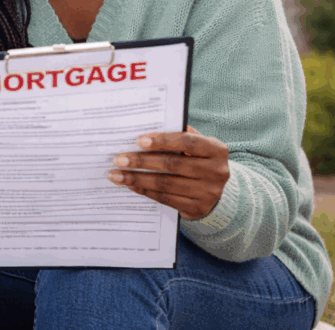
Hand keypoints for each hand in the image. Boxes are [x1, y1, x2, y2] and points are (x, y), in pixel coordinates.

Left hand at [108, 125, 230, 220]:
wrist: (216, 192)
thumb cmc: (199, 160)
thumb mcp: (197, 145)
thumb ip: (179, 135)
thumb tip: (148, 126)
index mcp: (217, 150)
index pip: (187, 141)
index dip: (162, 140)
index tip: (138, 141)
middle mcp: (217, 171)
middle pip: (173, 164)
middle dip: (142, 161)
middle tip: (119, 159)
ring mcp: (208, 192)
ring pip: (166, 184)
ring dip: (137, 178)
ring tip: (117, 174)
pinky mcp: (197, 208)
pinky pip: (165, 198)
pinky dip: (145, 190)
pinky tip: (131, 184)